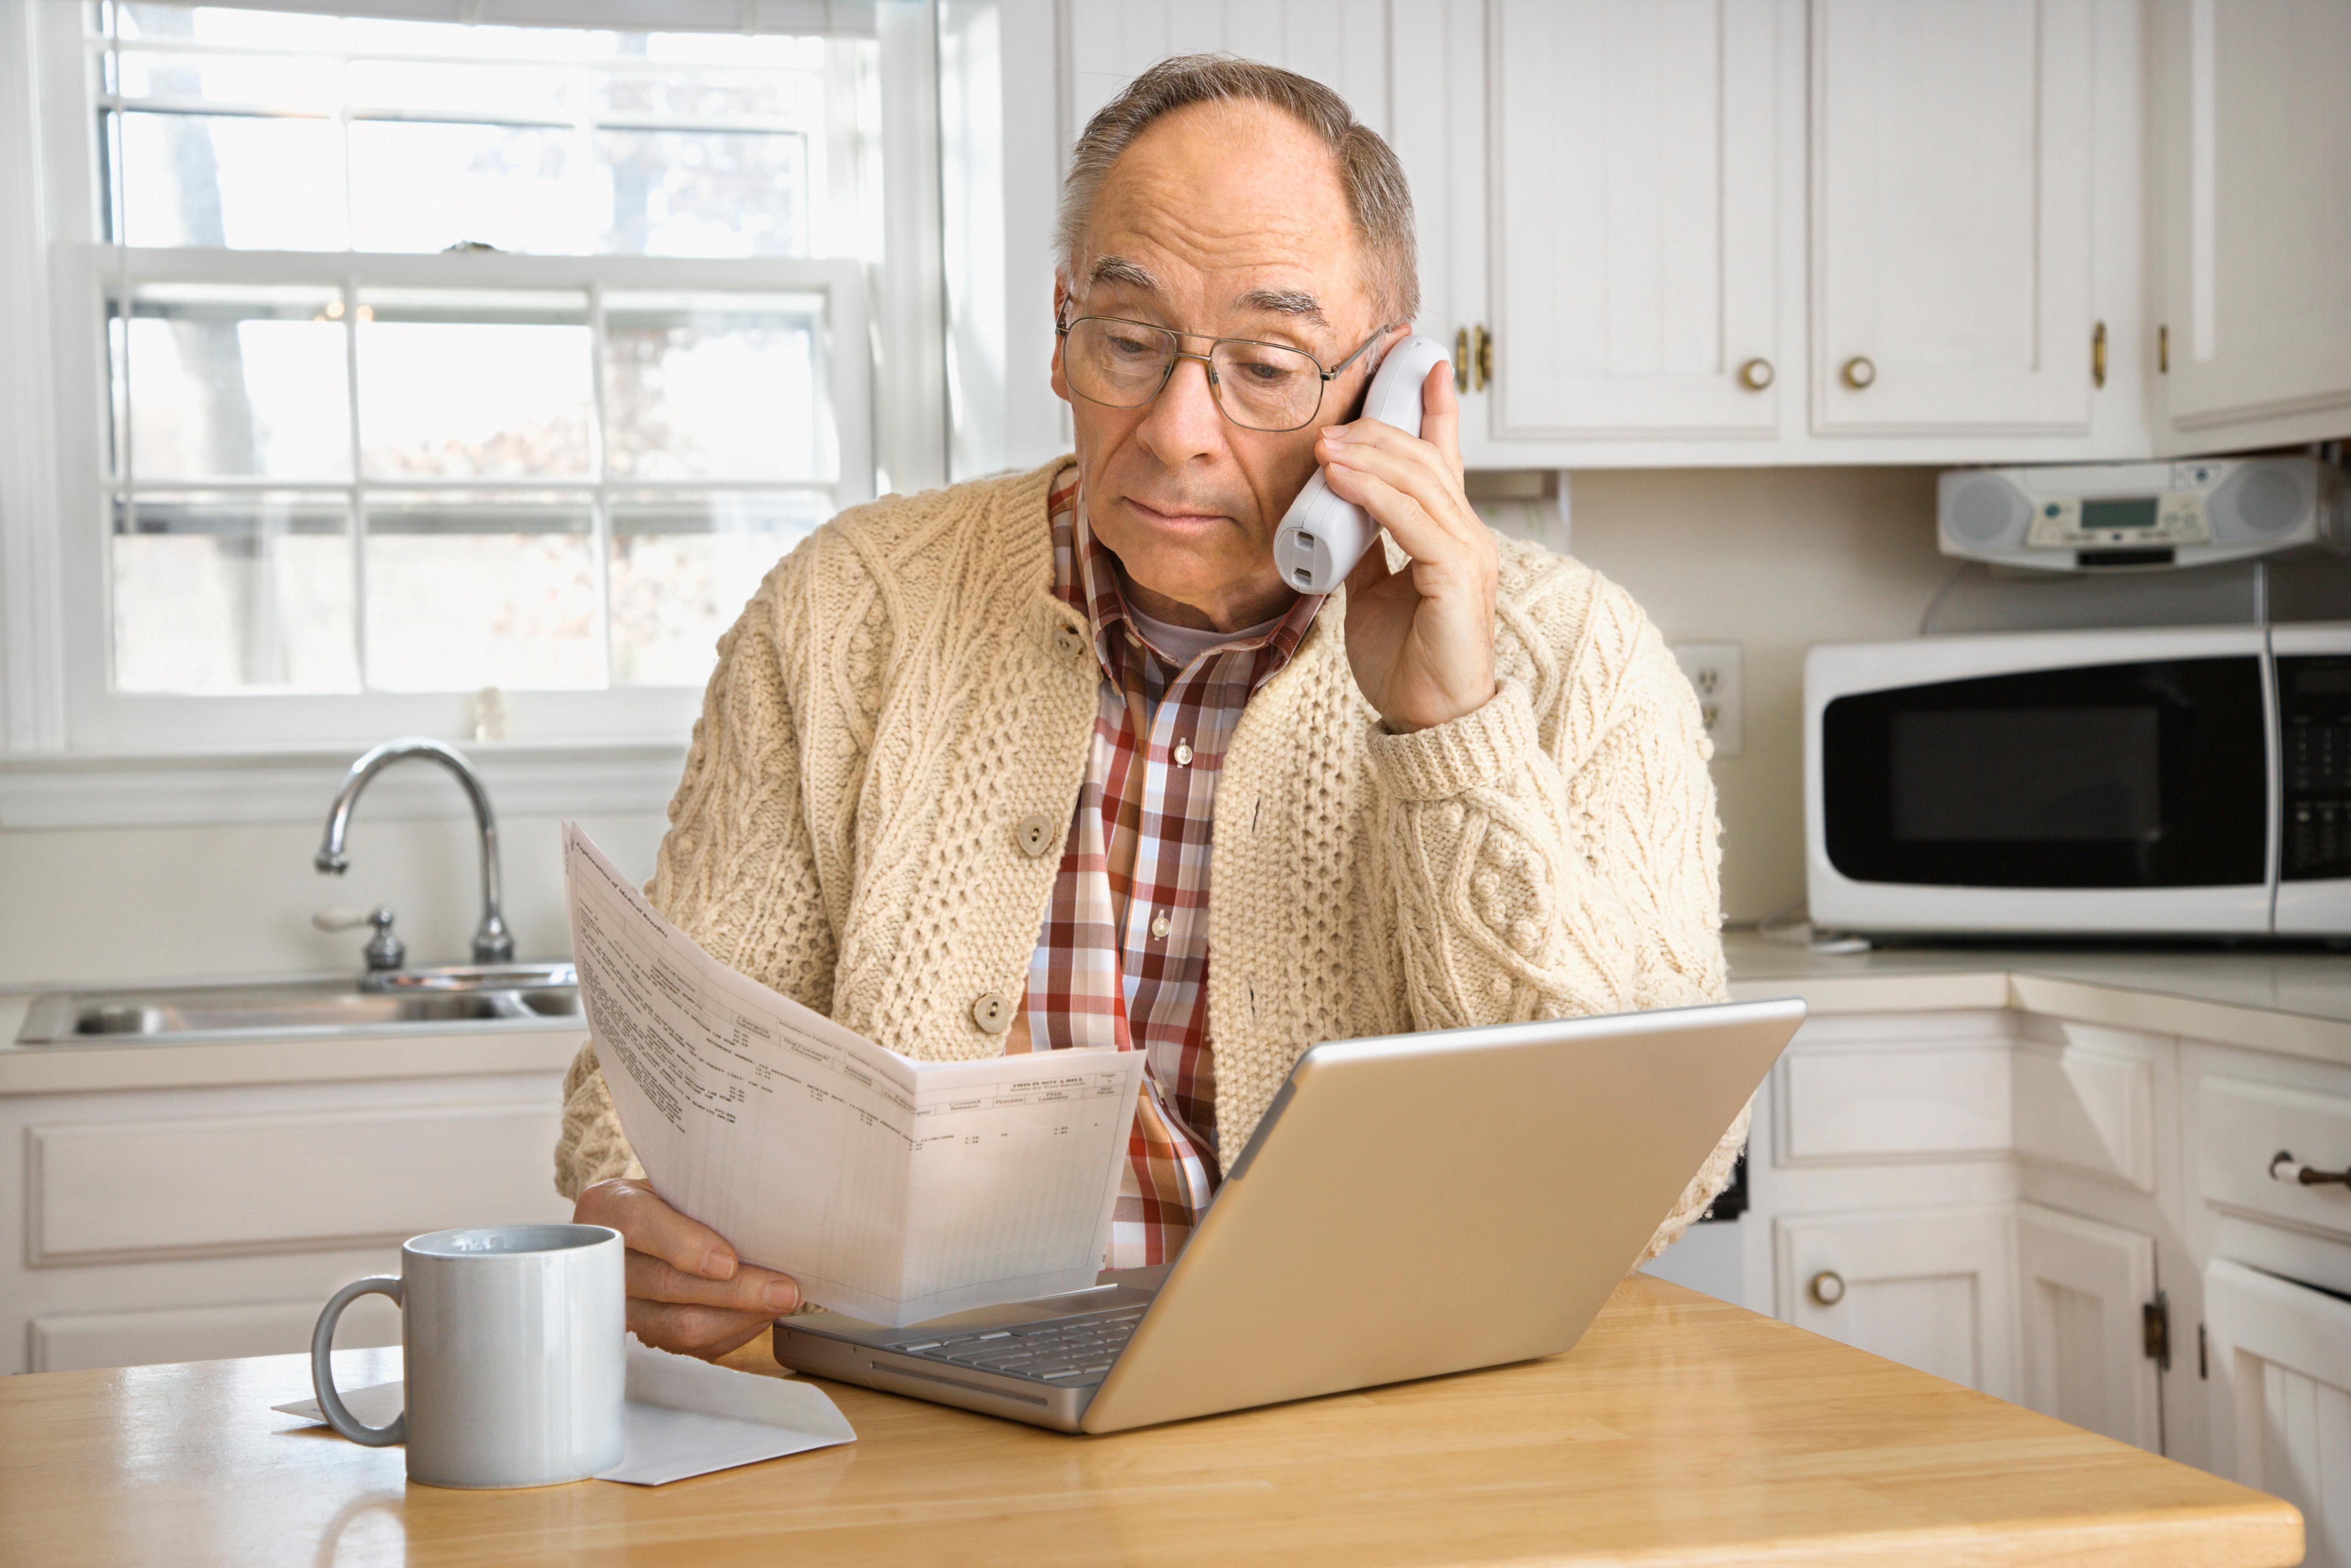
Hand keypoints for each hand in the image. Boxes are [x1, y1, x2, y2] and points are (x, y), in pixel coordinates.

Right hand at [573, 1177, 801, 1358]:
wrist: (647, 1221)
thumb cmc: (670, 1195)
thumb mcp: (679, 1178)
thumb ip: (706, 1192)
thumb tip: (768, 1213)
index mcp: (607, 1207)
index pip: (638, 1224)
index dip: (683, 1246)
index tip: (729, 1263)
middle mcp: (604, 1261)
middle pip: (666, 1284)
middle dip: (733, 1292)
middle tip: (784, 1290)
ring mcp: (620, 1304)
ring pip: (677, 1326)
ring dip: (738, 1318)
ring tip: (781, 1303)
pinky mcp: (643, 1332)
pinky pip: (689, 1345)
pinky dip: (731, 1332)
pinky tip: (761, 1315)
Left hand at [1317, 360, 1498, 732]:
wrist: (1429, 721)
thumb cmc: (1408, 664)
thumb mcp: (1373, 592)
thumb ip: (1365, 547)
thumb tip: (1335, 510)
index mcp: (1449, 535)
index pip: (1443, 456)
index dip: (1432, 406)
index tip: (1419, 361)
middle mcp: (1467, 535)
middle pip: (1426, 458)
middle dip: (1379, 429)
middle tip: (1331, 423)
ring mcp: (1468, 552)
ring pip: (1420, 480)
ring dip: (1367, 457)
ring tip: (1325, 447)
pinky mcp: (1457, 575)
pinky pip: (1414, 519)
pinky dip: (1375, 494)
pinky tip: (1342, 481)